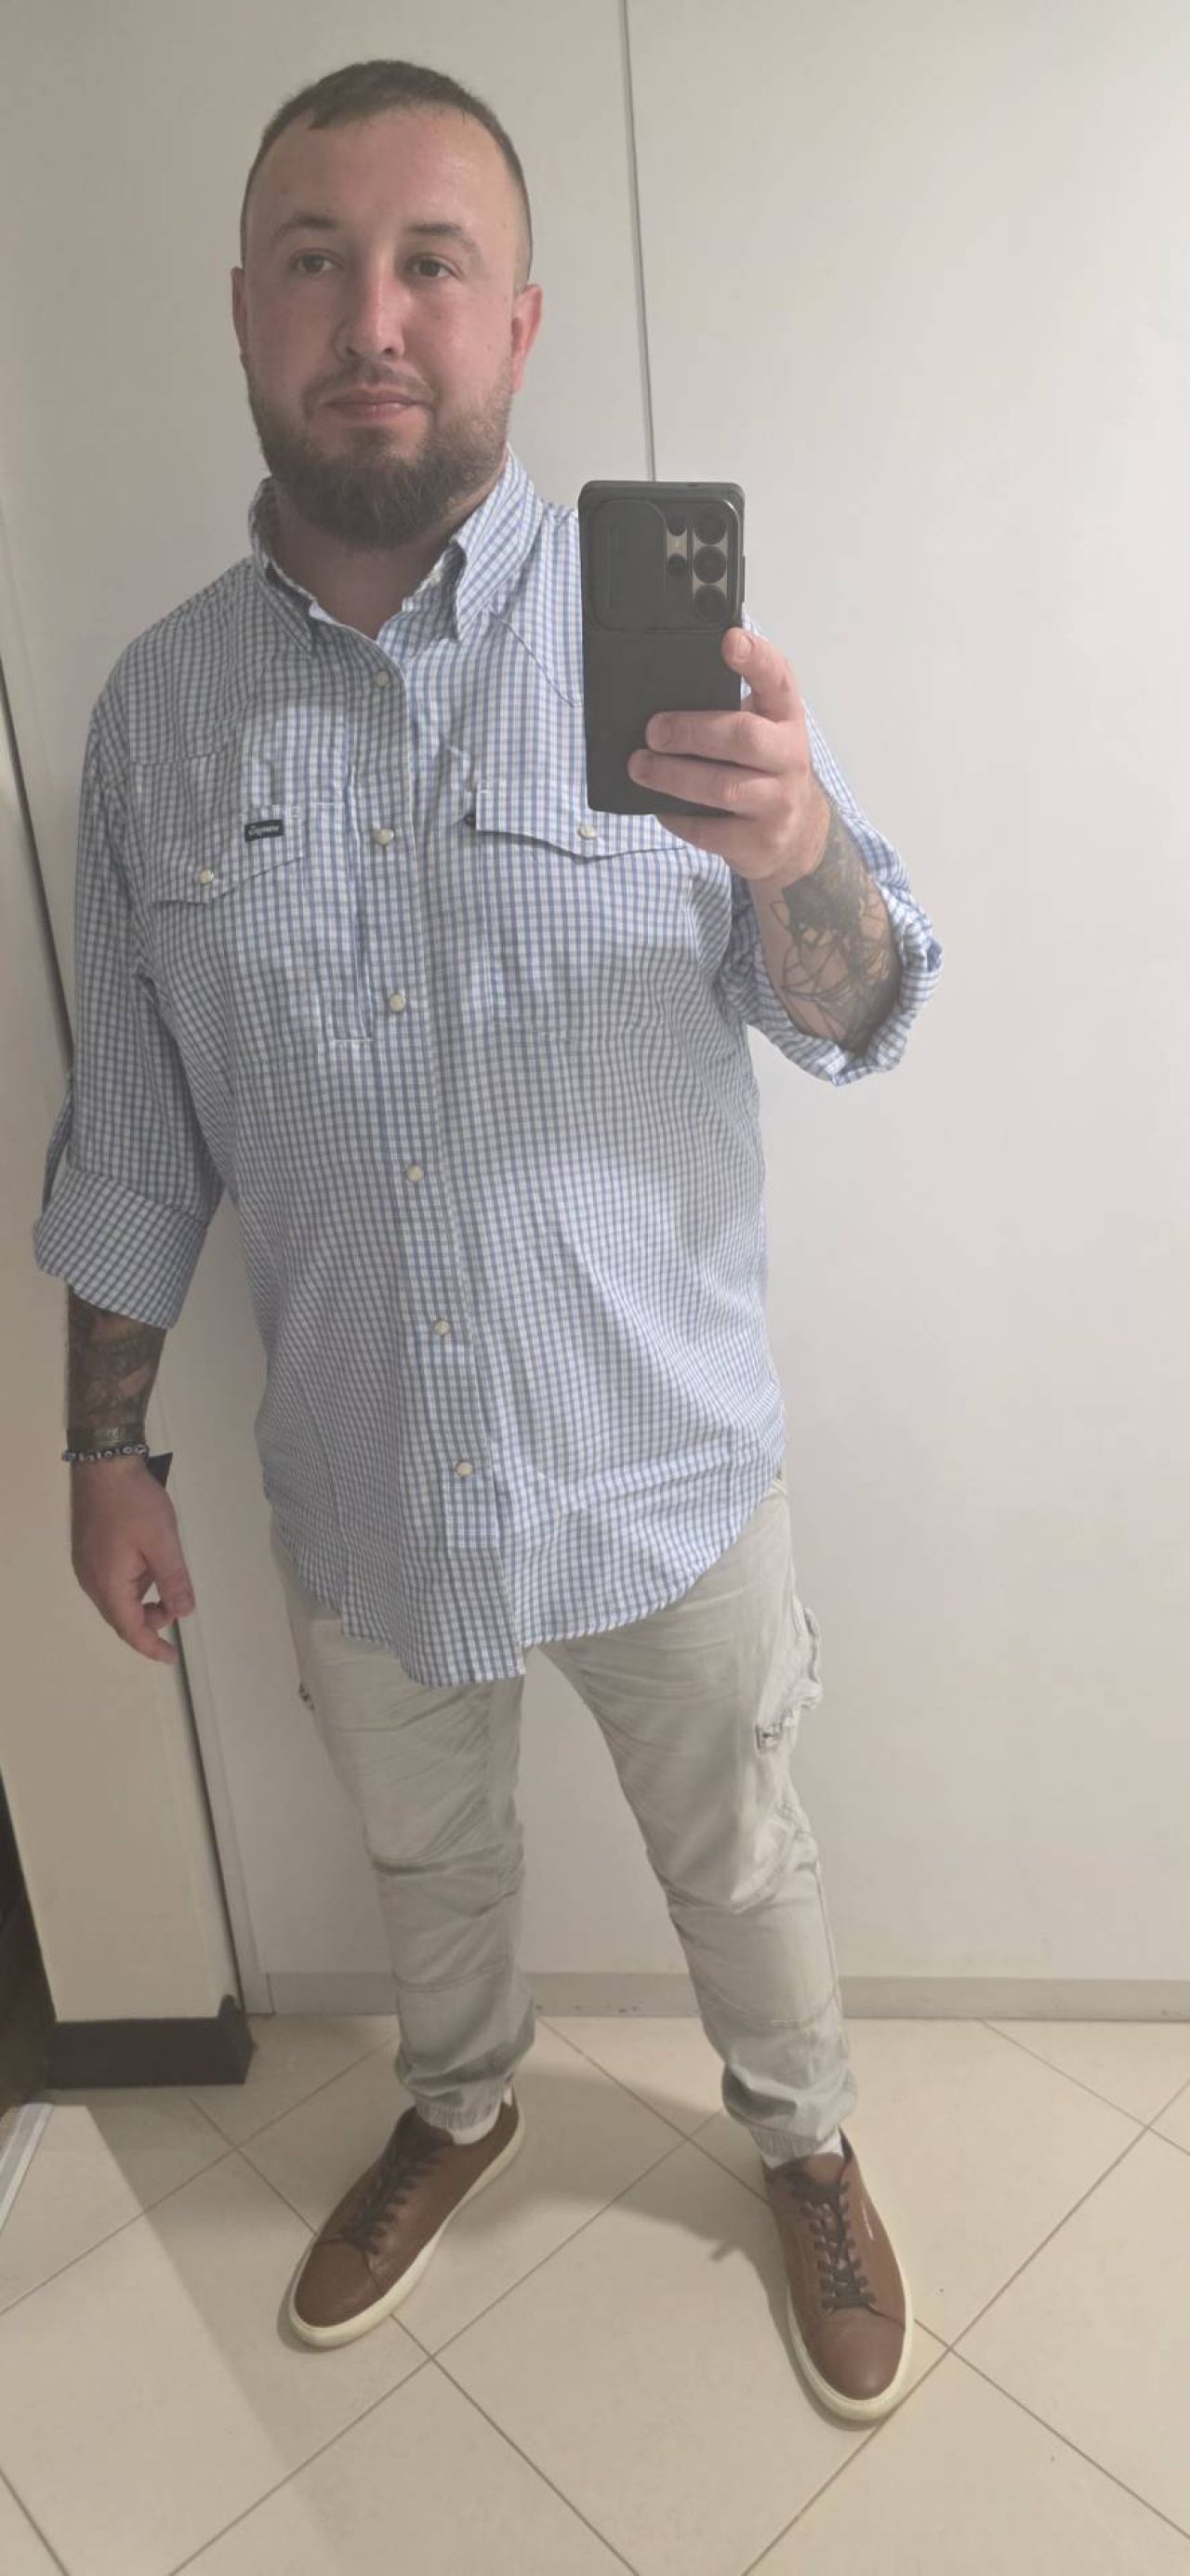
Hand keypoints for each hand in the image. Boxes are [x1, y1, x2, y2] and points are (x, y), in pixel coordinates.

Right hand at [71, 1458, 195, 1665]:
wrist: (104, 1465)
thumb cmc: (135, 1502)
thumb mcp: (163, 1541)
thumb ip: (174, 1579)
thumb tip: (184, 1613)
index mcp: (108, 1583)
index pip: (130, 1628)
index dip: (151, 1646)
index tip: (172, 1658)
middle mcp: (92, 1581)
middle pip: (121, 1616)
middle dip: (150, 1621)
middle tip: (178, 1609)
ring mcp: (87, 1566)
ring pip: (117, 1598)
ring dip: (143, 1601)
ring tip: (168, 1584)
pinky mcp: (89, 1552)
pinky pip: (112, 1582)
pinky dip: (133, 1586)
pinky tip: (148, 1567)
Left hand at [626, 627, 831, 884]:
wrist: (799, 836)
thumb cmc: (766, 769)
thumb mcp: (763, 730)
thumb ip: (728, 708)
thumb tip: (660, 698)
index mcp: (786, 718)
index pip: (778, 679)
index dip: (756, 657)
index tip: (729, 639)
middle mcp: (790, 757)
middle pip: (743, 737)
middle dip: (691, 732)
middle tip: (653, 731)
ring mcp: (778, 803)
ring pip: (723, 787)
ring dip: (674, 776)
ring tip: (640, 767)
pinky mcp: (760, 843)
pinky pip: (710, 830)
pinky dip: (678, 817)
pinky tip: (659, 806)